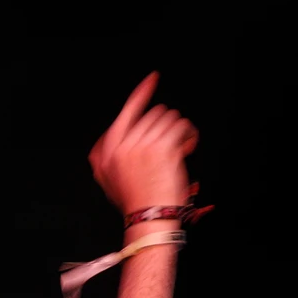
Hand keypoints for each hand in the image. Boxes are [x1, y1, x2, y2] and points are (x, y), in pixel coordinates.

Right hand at [89, 72, 199, 217]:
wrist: (148, 219)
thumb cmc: (134, 200)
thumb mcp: (109, 178)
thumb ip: (111, 154)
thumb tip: (124, 132)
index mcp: (108, 150)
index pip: (126, 113)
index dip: (141, 93)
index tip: (153, 78)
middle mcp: (122, 144)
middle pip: (152, 114)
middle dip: (165, 126)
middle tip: (170, 144)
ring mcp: (142, 145)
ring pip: (169, 118)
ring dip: (178, 131)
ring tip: (178, 149)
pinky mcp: (162, 147)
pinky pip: (181, 126)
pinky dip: (189, 135)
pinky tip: (187, 147)